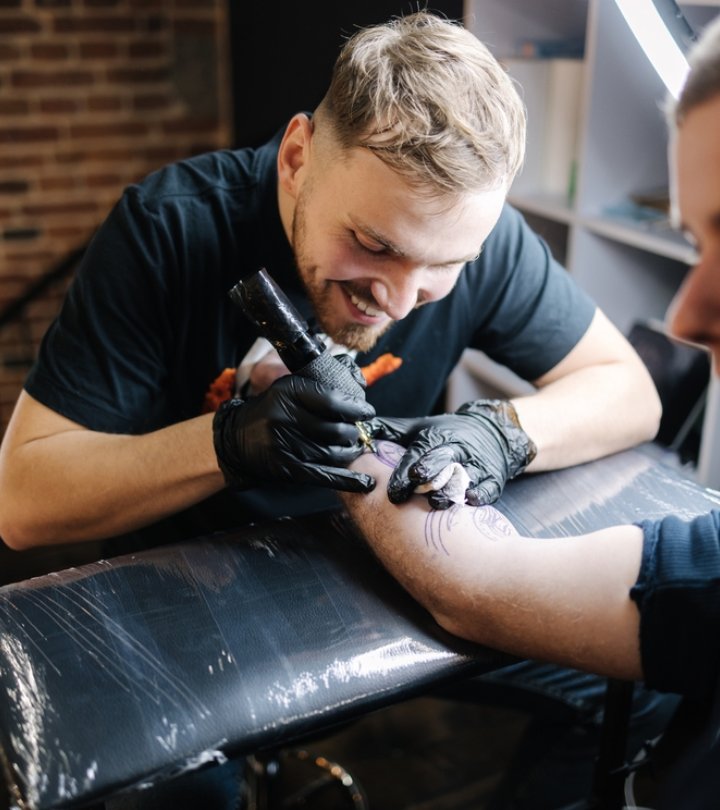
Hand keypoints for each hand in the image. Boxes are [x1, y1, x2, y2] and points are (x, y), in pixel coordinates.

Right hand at [213, 372, 376, 492]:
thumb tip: (357, 379)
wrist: (238, 440)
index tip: (367, 411)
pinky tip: (365, 482)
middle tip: (360, 431)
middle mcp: (285, 418)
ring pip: (332, 453)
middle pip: (336, 429)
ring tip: (355, 447)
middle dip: (354, 432)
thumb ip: (319, 382)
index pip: (332, 400)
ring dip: (350, 451)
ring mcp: (284, 445)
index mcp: (288, 392)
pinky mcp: (286, 468)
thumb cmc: (271, 411)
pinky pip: (323, 475)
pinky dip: (348, 480)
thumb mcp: (288, 388)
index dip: (355, 408)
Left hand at [368, 399, 536, 507]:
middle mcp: (456, 449)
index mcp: (435, 437)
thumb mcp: (418, 427)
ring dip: (451, 489)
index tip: (393, 489)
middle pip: (442, 460)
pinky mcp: (494, 478)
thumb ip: (388, 431)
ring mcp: (477, 464)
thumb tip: (356, 429)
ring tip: (438, 502)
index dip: (405, 471)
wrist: (493, 432)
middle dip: (428, 474)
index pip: (418, 454)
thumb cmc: (446, 434)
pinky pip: (490, 486)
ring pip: (465, 476)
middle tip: (415, 489)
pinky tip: (472, 501)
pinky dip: (481, 493)